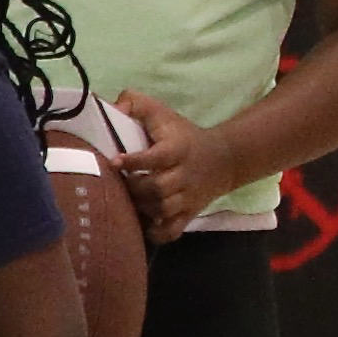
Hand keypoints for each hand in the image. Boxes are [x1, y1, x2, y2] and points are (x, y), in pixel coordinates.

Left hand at [105, 90, 223, 238]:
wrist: (224, 158)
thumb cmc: (182, 135)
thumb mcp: (163, 113)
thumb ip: (136, 103)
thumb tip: (113, 106)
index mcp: (177, 149)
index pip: (158, 157)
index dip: (135, 161)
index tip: (115, 161)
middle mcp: (184, 175)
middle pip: (158, 189)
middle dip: (135, 188)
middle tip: (119, 184)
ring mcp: (188, 197)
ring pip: (164, 210)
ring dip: (142, 208)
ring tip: (128, 200)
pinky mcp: (189, 214)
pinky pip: (173, 230)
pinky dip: (156, 233)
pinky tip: (143, 225)